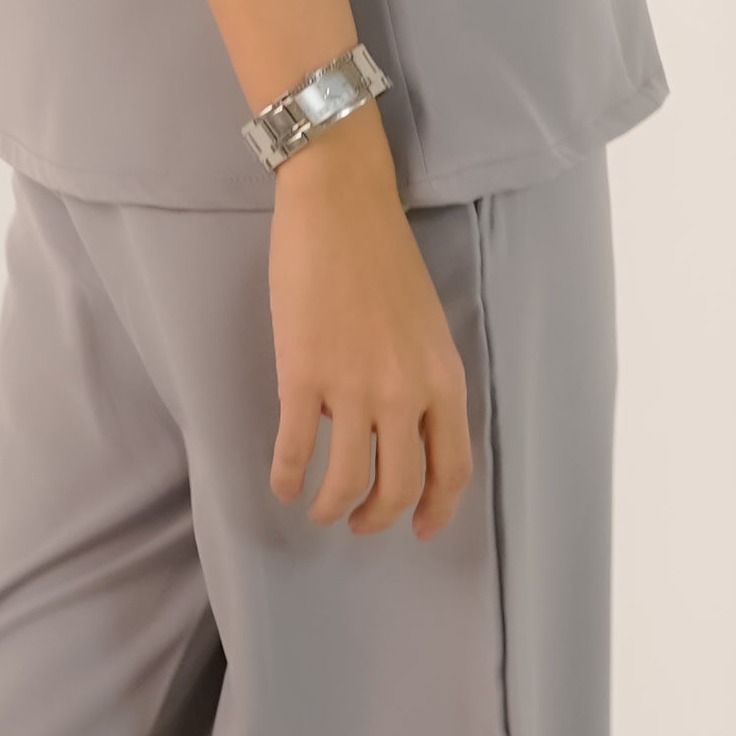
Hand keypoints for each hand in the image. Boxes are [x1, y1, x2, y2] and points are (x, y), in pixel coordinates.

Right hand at [266, 120, 473, 539]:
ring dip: (331, 508)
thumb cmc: (385, 257)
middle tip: (360, 524)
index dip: (437, 510)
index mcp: (444, 379)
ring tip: (318, 511)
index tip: (421, 529)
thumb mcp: (427, 327)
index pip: (453, 469)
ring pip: (347, 481)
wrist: (341, 206)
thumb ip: (422, 381)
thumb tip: (396, 431)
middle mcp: (406, 392)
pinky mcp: (303, 374)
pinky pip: (294, 449)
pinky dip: (286, 478)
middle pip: (400, 487)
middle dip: (378, 519)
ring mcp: (353, 386)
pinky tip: (281, 485)